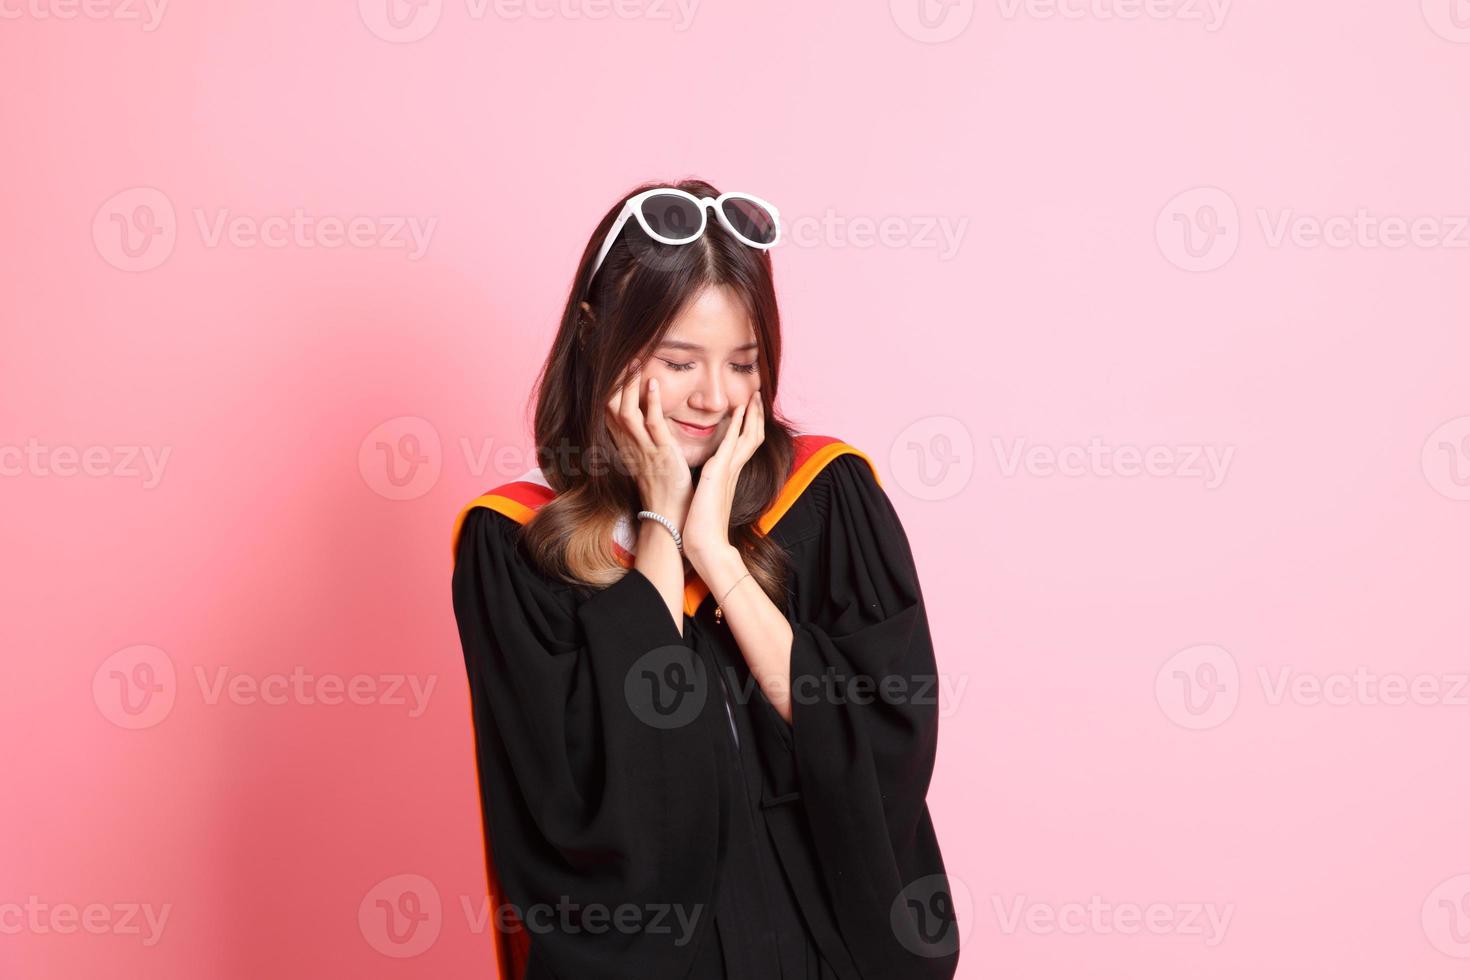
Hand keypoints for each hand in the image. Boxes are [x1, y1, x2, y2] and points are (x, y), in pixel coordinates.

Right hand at [604, 364, 692, 522]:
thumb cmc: (661, 484)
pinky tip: (654, 383)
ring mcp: (644, 449)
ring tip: (635, 362)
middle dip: (614, 381)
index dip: (606, 386)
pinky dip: (653, 403)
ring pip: (627, 413)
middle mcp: (629, 444)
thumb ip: (641, 434)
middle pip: (611, 407)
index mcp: (624, 443)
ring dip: (630, 386)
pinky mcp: (662, 454)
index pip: (608, 409)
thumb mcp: (644, 456)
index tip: (608, 363)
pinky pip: (653, 425)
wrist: (668, 514)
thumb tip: (644, 411)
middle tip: (620, 354)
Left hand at [682, 388, 765, 565]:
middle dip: (756, 415)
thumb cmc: (703, 529)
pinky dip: (737, 423)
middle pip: (753, 436)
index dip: (749, 427)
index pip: (744, 446)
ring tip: (753, 396)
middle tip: (756, 396)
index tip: (748, 410)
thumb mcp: (707, 500)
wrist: (706, 546)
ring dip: (751, 414)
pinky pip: (732, 441)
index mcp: (730, 476)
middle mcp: (734, 471)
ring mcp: (729, 470)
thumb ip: (710, 488)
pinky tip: (739, 408)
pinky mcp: (719, 471)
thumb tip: (705, 483)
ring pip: (748, 435)